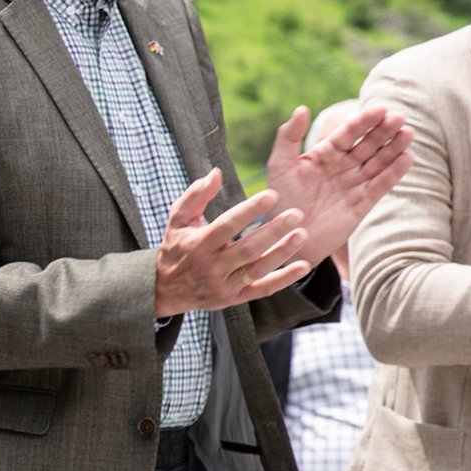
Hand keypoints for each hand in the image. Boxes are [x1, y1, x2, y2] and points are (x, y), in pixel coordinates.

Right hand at [155, 169, 311, 317]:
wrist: (166, 290)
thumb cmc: (176, 247)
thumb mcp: (178, 220)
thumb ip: (196, 195)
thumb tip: (216, 172)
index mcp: (199, 244)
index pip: (228, 225)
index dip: (250, 211)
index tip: (272, 195)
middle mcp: (212, 267)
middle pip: (247, 248)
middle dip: (273, 231)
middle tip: (296, 214)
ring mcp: (224, 285)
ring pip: (258, 269)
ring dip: (282, 253)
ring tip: (302, 234)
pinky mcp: (234, 298)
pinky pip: (262, 290)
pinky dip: (284, 279)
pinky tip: (304, 266)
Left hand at [264, 104, 413, 268]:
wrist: (287, 238)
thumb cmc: (279, 202)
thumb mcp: (280, 166)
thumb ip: (288, 137)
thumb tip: (301, 108)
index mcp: (325, 153)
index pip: (348, 133)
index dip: (364, 121)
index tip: (380, 109)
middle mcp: (343, 166)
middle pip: (368, 144)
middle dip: (384, 131)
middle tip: (399, 117)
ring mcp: (354, 184)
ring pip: (379, 162)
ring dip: (394, 147)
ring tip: (407, 133)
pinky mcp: (362, 204)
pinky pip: (381, 186)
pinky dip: (394, 173)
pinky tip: (407, 158)